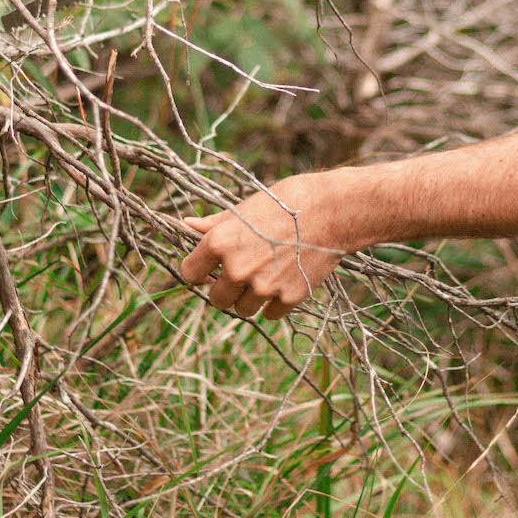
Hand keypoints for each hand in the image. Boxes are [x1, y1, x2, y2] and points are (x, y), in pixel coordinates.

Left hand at [180, 172, 354, 320]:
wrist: (331, 211)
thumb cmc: (286, 203)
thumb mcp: (245, 209)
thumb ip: (214, 225)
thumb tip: (186, 226)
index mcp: (220, 243)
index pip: (188, 273)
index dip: (198, 270)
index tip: (208, 268)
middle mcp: (237, 269)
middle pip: (216, 300)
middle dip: (225, 289)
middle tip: (243, 271)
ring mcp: (263, 287)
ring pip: (242, 310)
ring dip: (249, 298)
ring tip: (266, 274)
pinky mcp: (288, 298)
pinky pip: (269, 314)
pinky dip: (273, 303)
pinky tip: (283, 280)